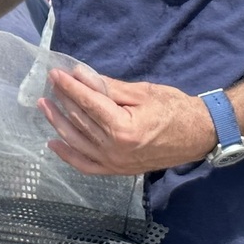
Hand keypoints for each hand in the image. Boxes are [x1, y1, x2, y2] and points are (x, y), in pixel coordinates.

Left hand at [39, 68, 213, 174]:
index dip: (70, 86)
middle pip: (80, 121)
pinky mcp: (117, 170)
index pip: (88, 104)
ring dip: (58, 123)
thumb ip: (108, 87)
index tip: (56, 73)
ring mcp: (115, 163)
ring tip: (45, 106)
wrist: (198, 135)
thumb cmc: (174, 108)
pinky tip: (54, 142)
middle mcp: (115, 150)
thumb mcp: (142, 92)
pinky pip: (86, 165)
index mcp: (123, 129)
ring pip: (77, 142)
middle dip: (63, 100)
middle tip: (51, 84)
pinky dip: (68, 155)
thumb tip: (80, 75)